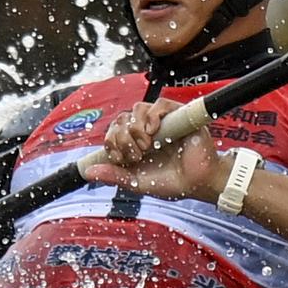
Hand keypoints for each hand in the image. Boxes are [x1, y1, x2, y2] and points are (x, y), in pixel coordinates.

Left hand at [85, 102, 231, 202]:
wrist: (198, 183)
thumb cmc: (173, 183)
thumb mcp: (138, 182)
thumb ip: (115, 176)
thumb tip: (89, 172)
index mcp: (134, 143)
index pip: (113, 130)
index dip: (112, 142)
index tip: (122, 159)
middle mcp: (146, 130)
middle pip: (122, 118)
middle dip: (123, 138)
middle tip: (137, 155)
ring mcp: (161, 121)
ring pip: (137, 109)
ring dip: (136, 127)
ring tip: (147, 145)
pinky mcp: (178, 115)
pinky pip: (159, 104)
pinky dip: (152, 115)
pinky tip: (154, 131)